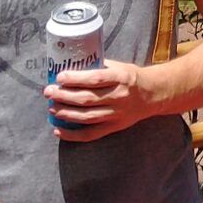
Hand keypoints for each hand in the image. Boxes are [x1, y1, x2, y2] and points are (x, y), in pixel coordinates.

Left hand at [43, 61, 157, 141]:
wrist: (154, 94)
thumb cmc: (133, 78)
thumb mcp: (120, 67)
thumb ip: (98, 68)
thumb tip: (72, 68)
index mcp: (121, 78)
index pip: (95, 79)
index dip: (75, 79)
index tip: (59, 77)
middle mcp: (119, 97)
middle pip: (86, 99)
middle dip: (63, 96)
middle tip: (48, 92)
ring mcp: (116, 114)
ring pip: (86, 117)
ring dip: (65, 113)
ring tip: (51, 108)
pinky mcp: (114, 127)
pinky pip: (91, 134)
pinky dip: (73, 135)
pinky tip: (58, 130)